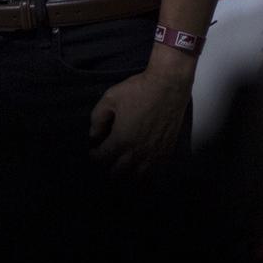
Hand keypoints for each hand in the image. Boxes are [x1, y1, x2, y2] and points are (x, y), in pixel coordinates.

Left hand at [88, 59, 193, 173]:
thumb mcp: (110, 98)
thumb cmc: (139, 89)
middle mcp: (138, 151)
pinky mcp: (166, 150)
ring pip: (136, 177)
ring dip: (126, 173)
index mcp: (121, 139)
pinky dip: (143, 172)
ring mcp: (154, 153)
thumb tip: (93, 135)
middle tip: (105, 158)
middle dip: (107, 167)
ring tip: (121, 164)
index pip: (101, 159)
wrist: (169, 85)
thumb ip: (97, 118)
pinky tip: (139, 164)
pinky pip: (153, 172)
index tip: (93, 150)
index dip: (94, 155)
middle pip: (117, 173)